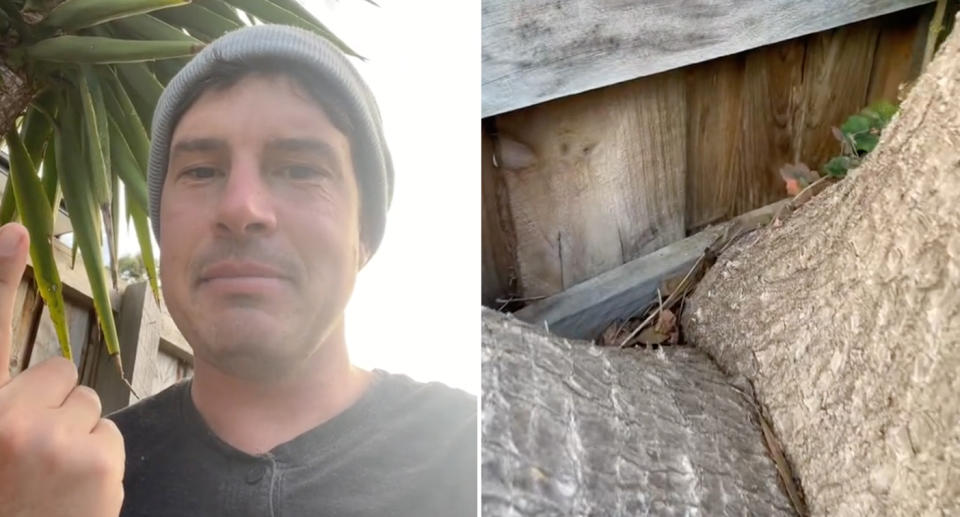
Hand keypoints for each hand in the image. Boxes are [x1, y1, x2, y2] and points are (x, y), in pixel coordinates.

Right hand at [0, 223, 124, 516]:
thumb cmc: (8, 498)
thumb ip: (9, 406)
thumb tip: (47, 375)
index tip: (14, 230)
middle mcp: (3, 421)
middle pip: (59, 372)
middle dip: (54, 405)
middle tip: (32, 454)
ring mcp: (49, 440)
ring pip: (88, 403)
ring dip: (77, 433)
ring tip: (51, 474)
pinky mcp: (93, 458)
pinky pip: (108, 433)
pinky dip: (99, 459)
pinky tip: (74, 488)